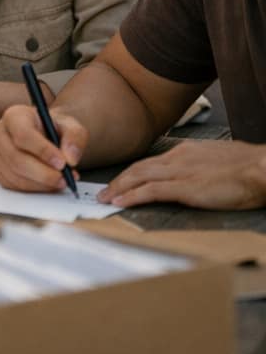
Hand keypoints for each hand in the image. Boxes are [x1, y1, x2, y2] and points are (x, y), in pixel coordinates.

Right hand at [0, 104, 86, 191]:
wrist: (44, 137)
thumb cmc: (53, 130)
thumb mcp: (70, 126)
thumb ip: (75, 138)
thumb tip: (70, 158)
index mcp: (14, 115)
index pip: (23, 134)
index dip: (42, 151)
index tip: (62, 163)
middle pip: (16, 158)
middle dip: (43, 173)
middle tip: (64, 179)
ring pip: (15, 175)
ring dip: (41, 183)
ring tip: (61, 181)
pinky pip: (13, 185)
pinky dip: (34, 188)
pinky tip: (48, 184)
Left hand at [99, 140, 265, 209]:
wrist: (261, 169)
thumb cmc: (247, 167)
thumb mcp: (216, 160)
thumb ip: (199, 165)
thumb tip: (193, 174)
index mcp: (185, 151)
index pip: (150, 162)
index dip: (132, 173)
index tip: (120, 181)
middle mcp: (177, 158)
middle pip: (138, 168)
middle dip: (118, 180)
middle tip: (103, 191)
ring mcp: (180, 172)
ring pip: (139, 177)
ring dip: (119, 188)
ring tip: (105, 198)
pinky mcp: (187, 188)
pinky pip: (152, 191)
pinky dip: (133, 196)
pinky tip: (120, 202)